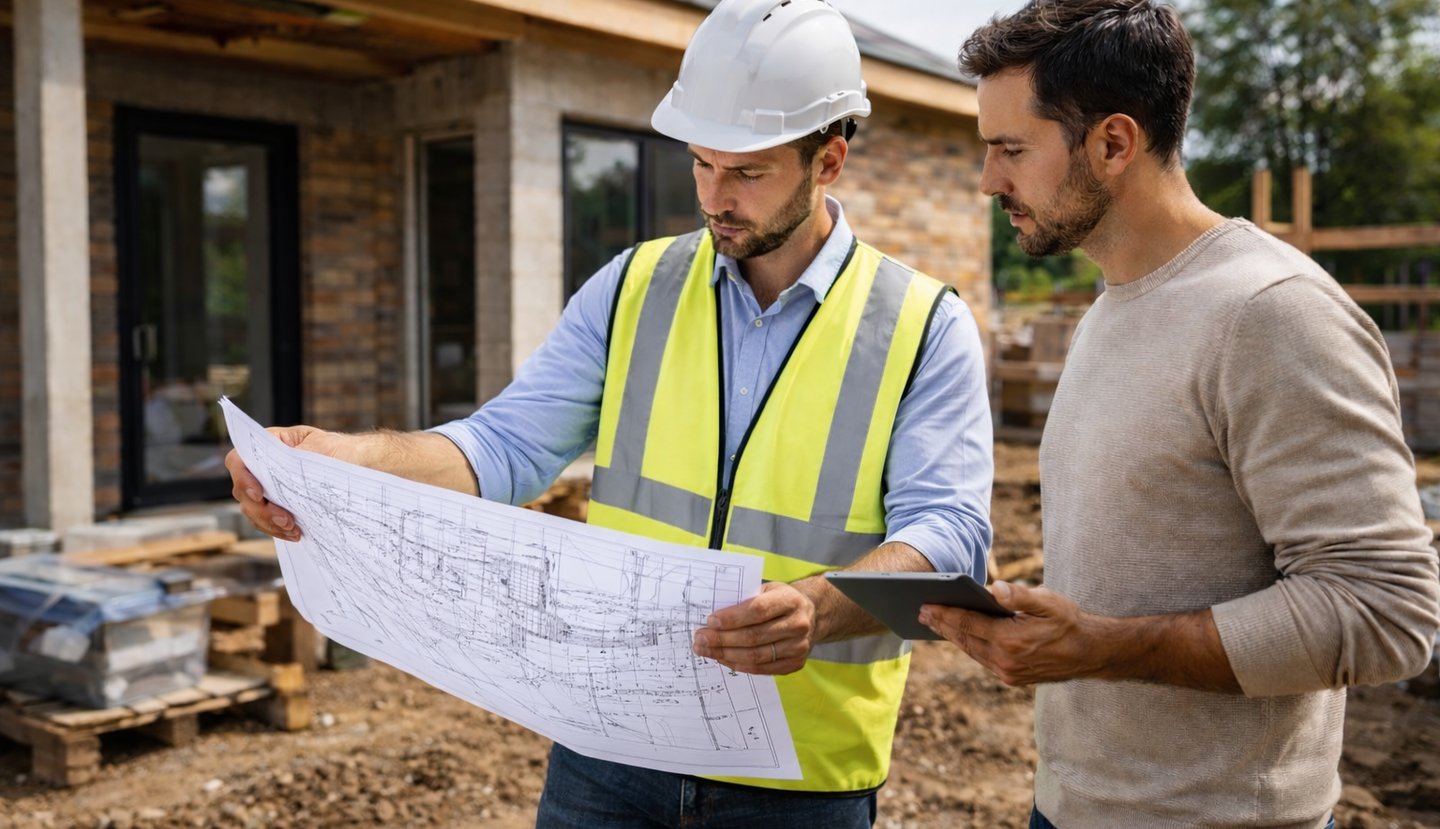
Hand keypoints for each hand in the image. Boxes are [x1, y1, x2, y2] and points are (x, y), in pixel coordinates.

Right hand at [225, 425, 348, 541]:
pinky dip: (277, 529)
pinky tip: (294, 533)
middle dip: (262, 510)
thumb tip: (279, 474)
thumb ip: (297, 458)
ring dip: (269, 524)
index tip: (260, 495)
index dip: (243, 479)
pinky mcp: (279, 504)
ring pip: (253, 510)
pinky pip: (266, 521)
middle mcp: (263, 466)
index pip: (239, 461)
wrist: (359, 464)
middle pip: (243, 492)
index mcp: (269, 444)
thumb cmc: (340, 450)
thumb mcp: (321, 447)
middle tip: (286, 520)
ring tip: (293, 529)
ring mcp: (269, 487)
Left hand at [692, 582, 814, 674]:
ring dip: (725, 654)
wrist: (810, 615)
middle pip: (754, 636)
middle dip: (722, 639)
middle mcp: (798, 625)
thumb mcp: (767, 589)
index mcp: (791, 600)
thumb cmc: (780, 600)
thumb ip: (745, 600)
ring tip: (706, 649)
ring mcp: (798, 647)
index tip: (710, 621)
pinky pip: (761, 668)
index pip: (757, 610)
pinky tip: (723, 658)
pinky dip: (738, 664)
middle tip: (700, 639)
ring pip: (755, 656)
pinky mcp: (794, 664)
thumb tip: (712, 618)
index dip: (732, 618)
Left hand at [919, 581, 1108, 686]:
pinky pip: (983, 659)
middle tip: (921, 612)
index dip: (945, 614)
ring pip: (972, 651)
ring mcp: (1008, 673)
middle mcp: (1006, 661)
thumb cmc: (1069, 622)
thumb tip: (995, 587)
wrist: (1090, 653)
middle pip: (965, 639)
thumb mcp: (1049, 602)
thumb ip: (1021, 595)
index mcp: (1011, 640)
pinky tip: (961, 635)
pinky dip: (969, 646)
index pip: (969, 624)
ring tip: (935, 622)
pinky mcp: (1012, 678)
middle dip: (942, 625)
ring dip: (953, 637)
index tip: (926, 605)